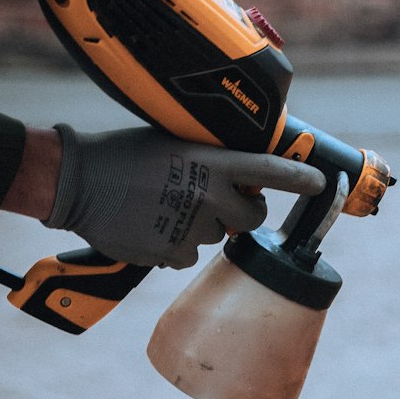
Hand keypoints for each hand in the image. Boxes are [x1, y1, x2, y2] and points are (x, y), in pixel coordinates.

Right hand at [44, 125, 325, 268]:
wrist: (78, 182)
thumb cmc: (122, 155)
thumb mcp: (172, 142)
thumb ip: (209, 160)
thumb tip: (237, 177)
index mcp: (211, 162)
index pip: (268, 170)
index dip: (298, 179)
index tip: (321, 183)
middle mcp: (209, 196)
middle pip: (252, 218)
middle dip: (242, 213)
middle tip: (218, 203)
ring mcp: (192, 228)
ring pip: (216, 238)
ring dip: (200, 228)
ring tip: (164, 208)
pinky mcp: (172, 253)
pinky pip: (188, 256)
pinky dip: (175, 246)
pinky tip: (151, 226)